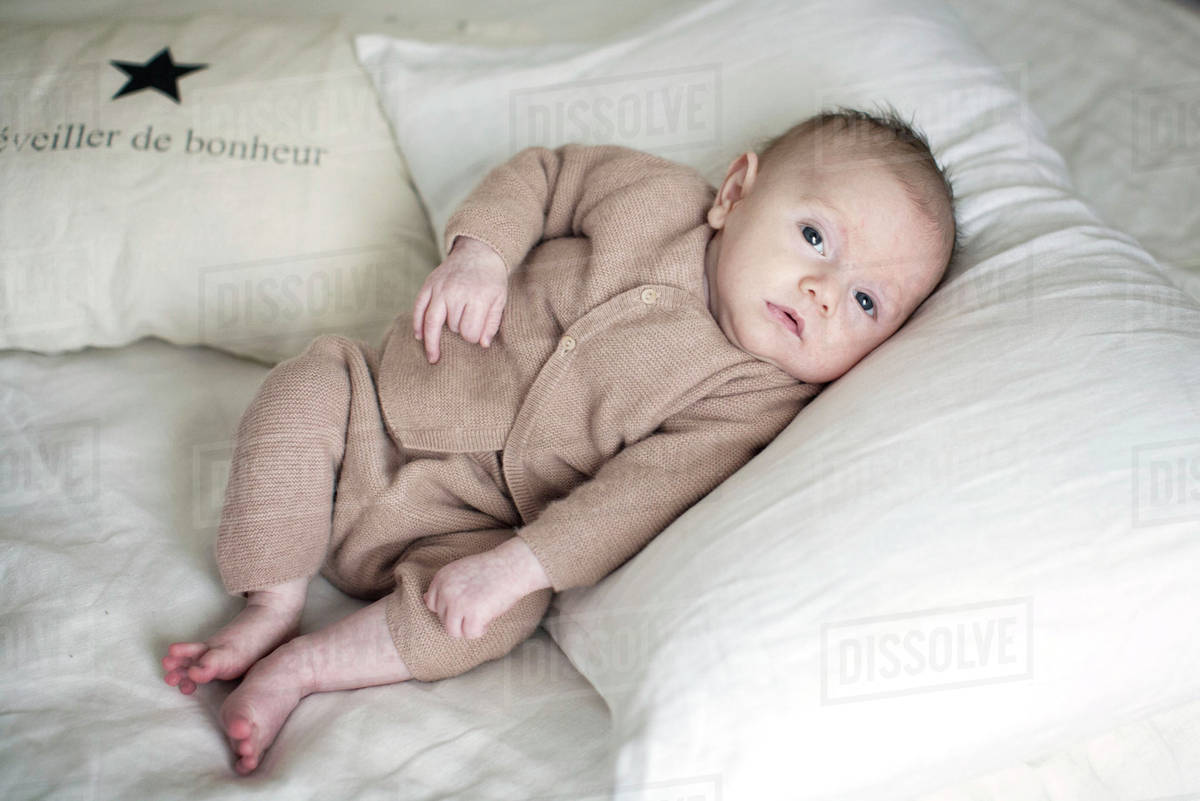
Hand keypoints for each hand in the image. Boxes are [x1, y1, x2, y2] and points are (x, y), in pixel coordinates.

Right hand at [413, 235, 507, 363]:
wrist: (479, 252)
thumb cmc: (491, 280)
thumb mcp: (500, 300)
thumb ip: (492, 323)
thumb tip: (483, 345)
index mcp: (478, 298)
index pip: (470, 331)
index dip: (473, 337)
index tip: (476, 335)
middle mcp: (456, 293)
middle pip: (452, 327)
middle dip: (458, 331)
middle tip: (465, 326)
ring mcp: (440, 288)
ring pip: (432, 321)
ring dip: (432, 340)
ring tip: (433, 357)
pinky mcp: (429, 284)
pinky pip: (419, 307)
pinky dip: (417, 323)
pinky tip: (419, 336)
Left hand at [423, 537, 550, 638]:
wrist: (513, 566)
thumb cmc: (491, 569)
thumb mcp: (461, 571)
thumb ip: (444, 585)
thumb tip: (424, 600)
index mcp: (441, 578)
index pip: (431, 604)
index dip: (449, 607)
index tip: (465, 602)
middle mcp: (445, 591)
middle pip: (443, 619)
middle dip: (460, 618)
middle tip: (479, 605)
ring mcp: (458, 603)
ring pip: (453, 631)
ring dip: (468, 627)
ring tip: (482, 615)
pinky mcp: (473, 615)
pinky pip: (471, 634)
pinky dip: (481, 629)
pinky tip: (489, 617)